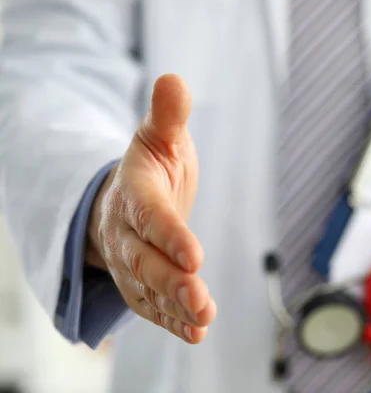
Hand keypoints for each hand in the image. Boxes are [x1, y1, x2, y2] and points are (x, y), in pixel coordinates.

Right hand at [86, 74, 215, 343]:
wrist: (127, 199)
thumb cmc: (152, 167)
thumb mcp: (160, 137)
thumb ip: (168, 116)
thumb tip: (174, 79)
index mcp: (134, 192)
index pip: (150, 215)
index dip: (169, 234)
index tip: (194, 254)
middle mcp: (128, 231)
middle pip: (145, 259)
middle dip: (171, 280)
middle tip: (199, 297)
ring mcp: (132, 261)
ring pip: (149, 287)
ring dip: (175, 306)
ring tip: (203, 319)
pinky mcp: (142, 282)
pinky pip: (153, 304)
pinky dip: (172, 319)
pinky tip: (196, 330)